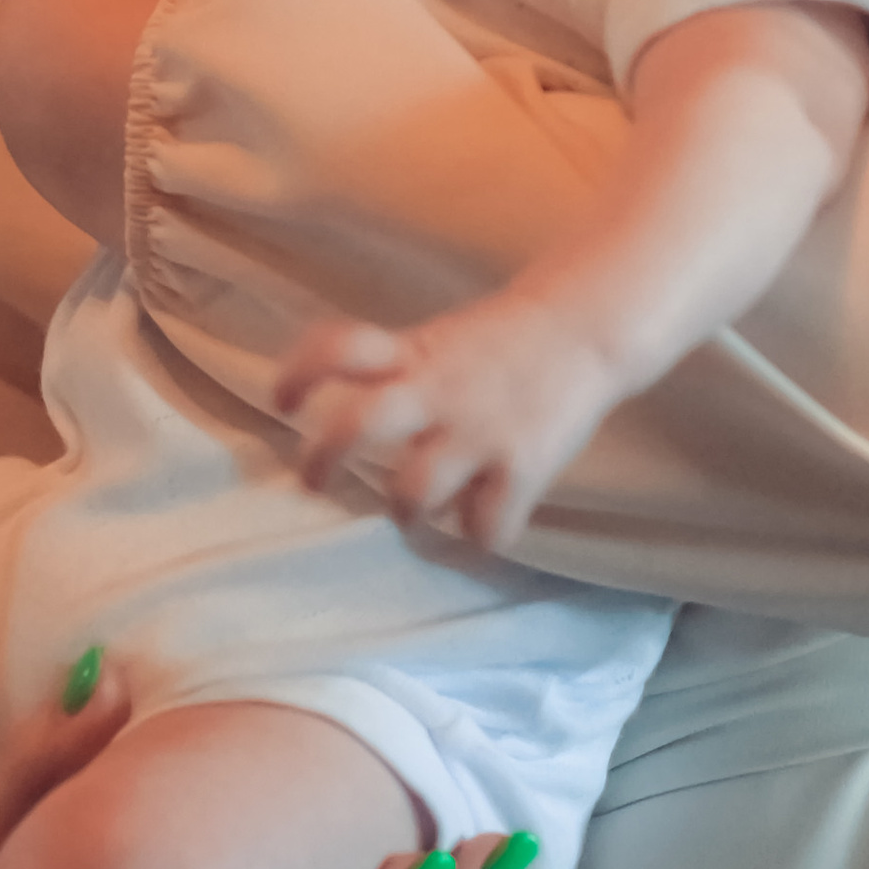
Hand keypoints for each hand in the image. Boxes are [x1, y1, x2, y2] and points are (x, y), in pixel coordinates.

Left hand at [278, 299, 621, 554]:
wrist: (587, 328)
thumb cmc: (505, 342)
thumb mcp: (443, 341)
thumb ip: (399, 373)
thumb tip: (345, 427)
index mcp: (415, 354)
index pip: (340, 348)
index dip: (300, 374)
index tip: (282, 401)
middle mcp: (439, 390)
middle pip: (357, 423)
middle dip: (323, 460)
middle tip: (313, 483)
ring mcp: (479, 431)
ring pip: (413, 491)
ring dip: (404, 514)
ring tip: (410, 517)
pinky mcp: (523, 465)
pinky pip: (486, 528)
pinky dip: (478, 540)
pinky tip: (479, 531)